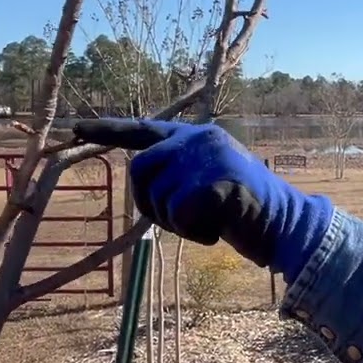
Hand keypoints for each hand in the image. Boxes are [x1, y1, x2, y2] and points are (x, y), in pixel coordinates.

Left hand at [71, 119, 332, 273]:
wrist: (286, 224)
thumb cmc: (245, 211)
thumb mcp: (208, 181)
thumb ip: (178, 172)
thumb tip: (140, 177)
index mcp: (196, 136)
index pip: (144, 129)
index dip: (108, 130)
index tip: (75, 129)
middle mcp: (199, 138)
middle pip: (139, 171)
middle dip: (149, 204)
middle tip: (179, 222)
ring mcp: (208, 158)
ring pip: (157, 198)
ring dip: (176, 224)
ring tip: (209, 224)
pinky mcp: (216, 182)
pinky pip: (179, 215)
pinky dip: (193, 233)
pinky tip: (217, 231)